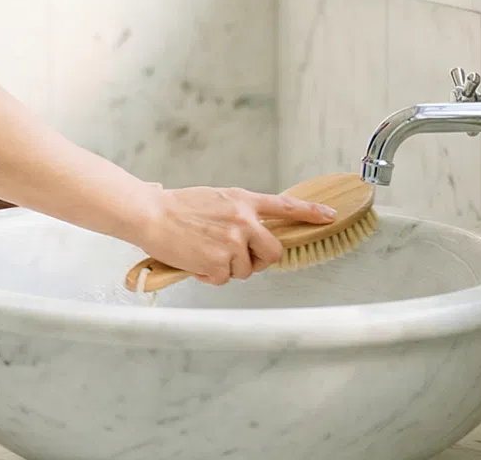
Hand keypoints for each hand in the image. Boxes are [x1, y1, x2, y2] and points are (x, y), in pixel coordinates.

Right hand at [133, 186, 336, 285]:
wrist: (151, 214)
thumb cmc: (178, 208)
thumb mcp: (216, 200)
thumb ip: (239, 214)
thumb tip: (254, 233)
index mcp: (243, 201)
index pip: (285, 206)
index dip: (310, 212)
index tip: (330, 216)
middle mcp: (244, 221)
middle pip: (273, 252)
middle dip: (259, 260)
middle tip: (237, 257)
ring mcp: (233, 242)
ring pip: (246, 270)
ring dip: (227, 268)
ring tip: (204, 252)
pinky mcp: (219, 262)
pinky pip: (223, 279)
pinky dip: (208, 276)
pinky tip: (195, 260)